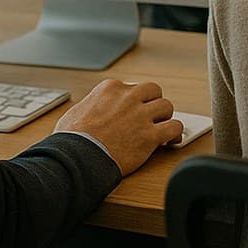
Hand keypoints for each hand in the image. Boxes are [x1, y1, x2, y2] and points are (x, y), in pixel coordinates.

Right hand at [55, 79, 182, 175]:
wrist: (76, 159)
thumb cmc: (71, 140)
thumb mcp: (76, 112)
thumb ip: (92, 105)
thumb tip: (94, 110)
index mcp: (110, 89)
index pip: (132, 87)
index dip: (135, 101)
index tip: (134, 111)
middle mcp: (127, 97)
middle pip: (153, 90)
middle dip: (153, 103)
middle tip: (151, 116)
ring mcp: (140, 116)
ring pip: (167, 106)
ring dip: (165, 117)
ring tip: (161, 128)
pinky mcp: (150, 136)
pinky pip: (174, 127)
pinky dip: (175, 133)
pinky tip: (171, 140)